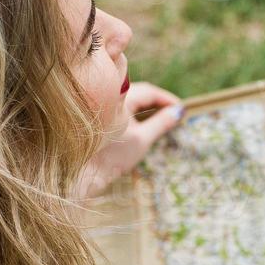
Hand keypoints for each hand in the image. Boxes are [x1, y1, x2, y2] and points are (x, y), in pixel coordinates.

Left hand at [77, 82, 184, 199]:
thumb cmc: (112, 156)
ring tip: (161, 120)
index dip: (167, 99)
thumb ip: (161, 123)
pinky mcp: (99, 118)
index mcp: (119, 97)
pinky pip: (122, 109)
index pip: (149, 91)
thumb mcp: (142, 139)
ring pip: (130, 101)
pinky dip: (135, 114)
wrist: (82, 173)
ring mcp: (103, 107)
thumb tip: (178, 112)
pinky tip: (142, 125)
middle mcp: (109, 97)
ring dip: (147, 108)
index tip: (181, 108)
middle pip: (139, 93)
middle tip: (174, 114)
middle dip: (158, 103)